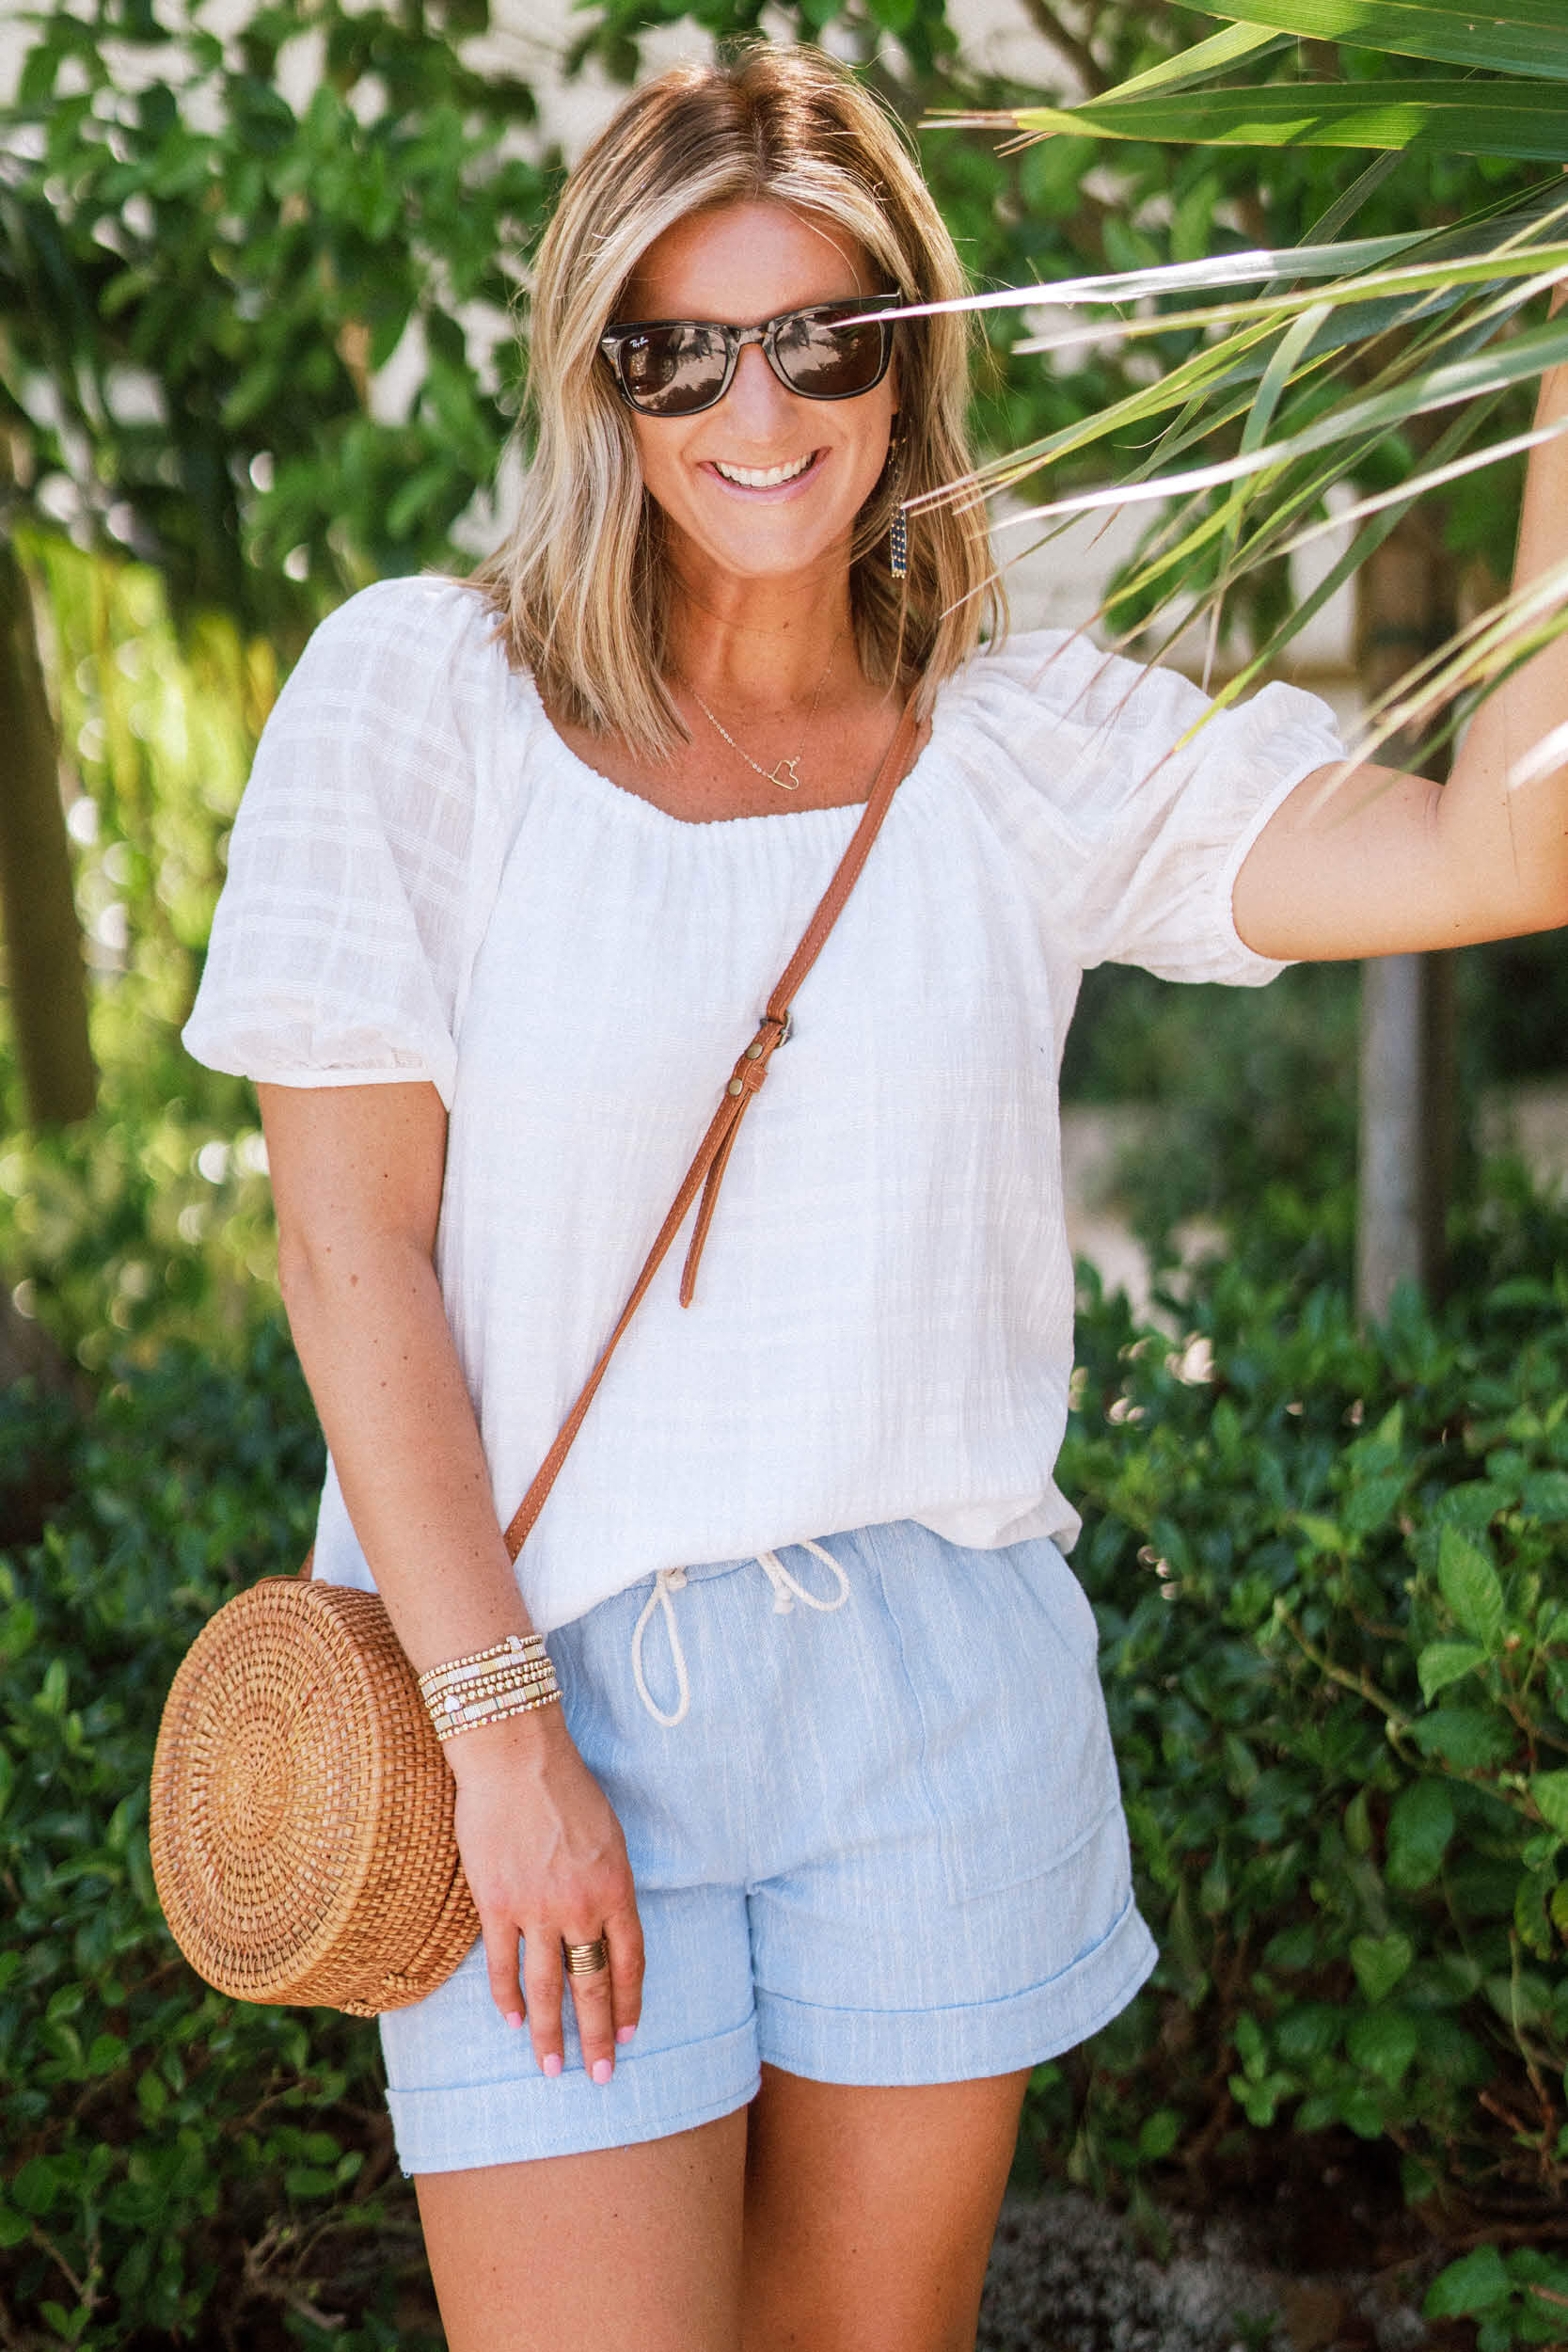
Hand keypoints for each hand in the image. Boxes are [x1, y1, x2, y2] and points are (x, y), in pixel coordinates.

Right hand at [448, 1706, 644, 2081]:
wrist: (515, 1758)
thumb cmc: (566, 1789)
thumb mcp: (609, 1836)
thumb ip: (609, 1886)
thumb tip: (606, 1927)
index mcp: (616, 1888)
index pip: (630, 1961)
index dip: (630, 2002)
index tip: (630, 2034)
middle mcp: (581, 1907)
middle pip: (593, 1985)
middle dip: (598, 2036)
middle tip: (601, 2076)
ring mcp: (536, 1909)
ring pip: (548, 1986)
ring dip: (551, 2033)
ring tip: (552, 2068)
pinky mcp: (496, 1904)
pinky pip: (502, 1964)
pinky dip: (507, 1996)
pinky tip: (513, 2021)